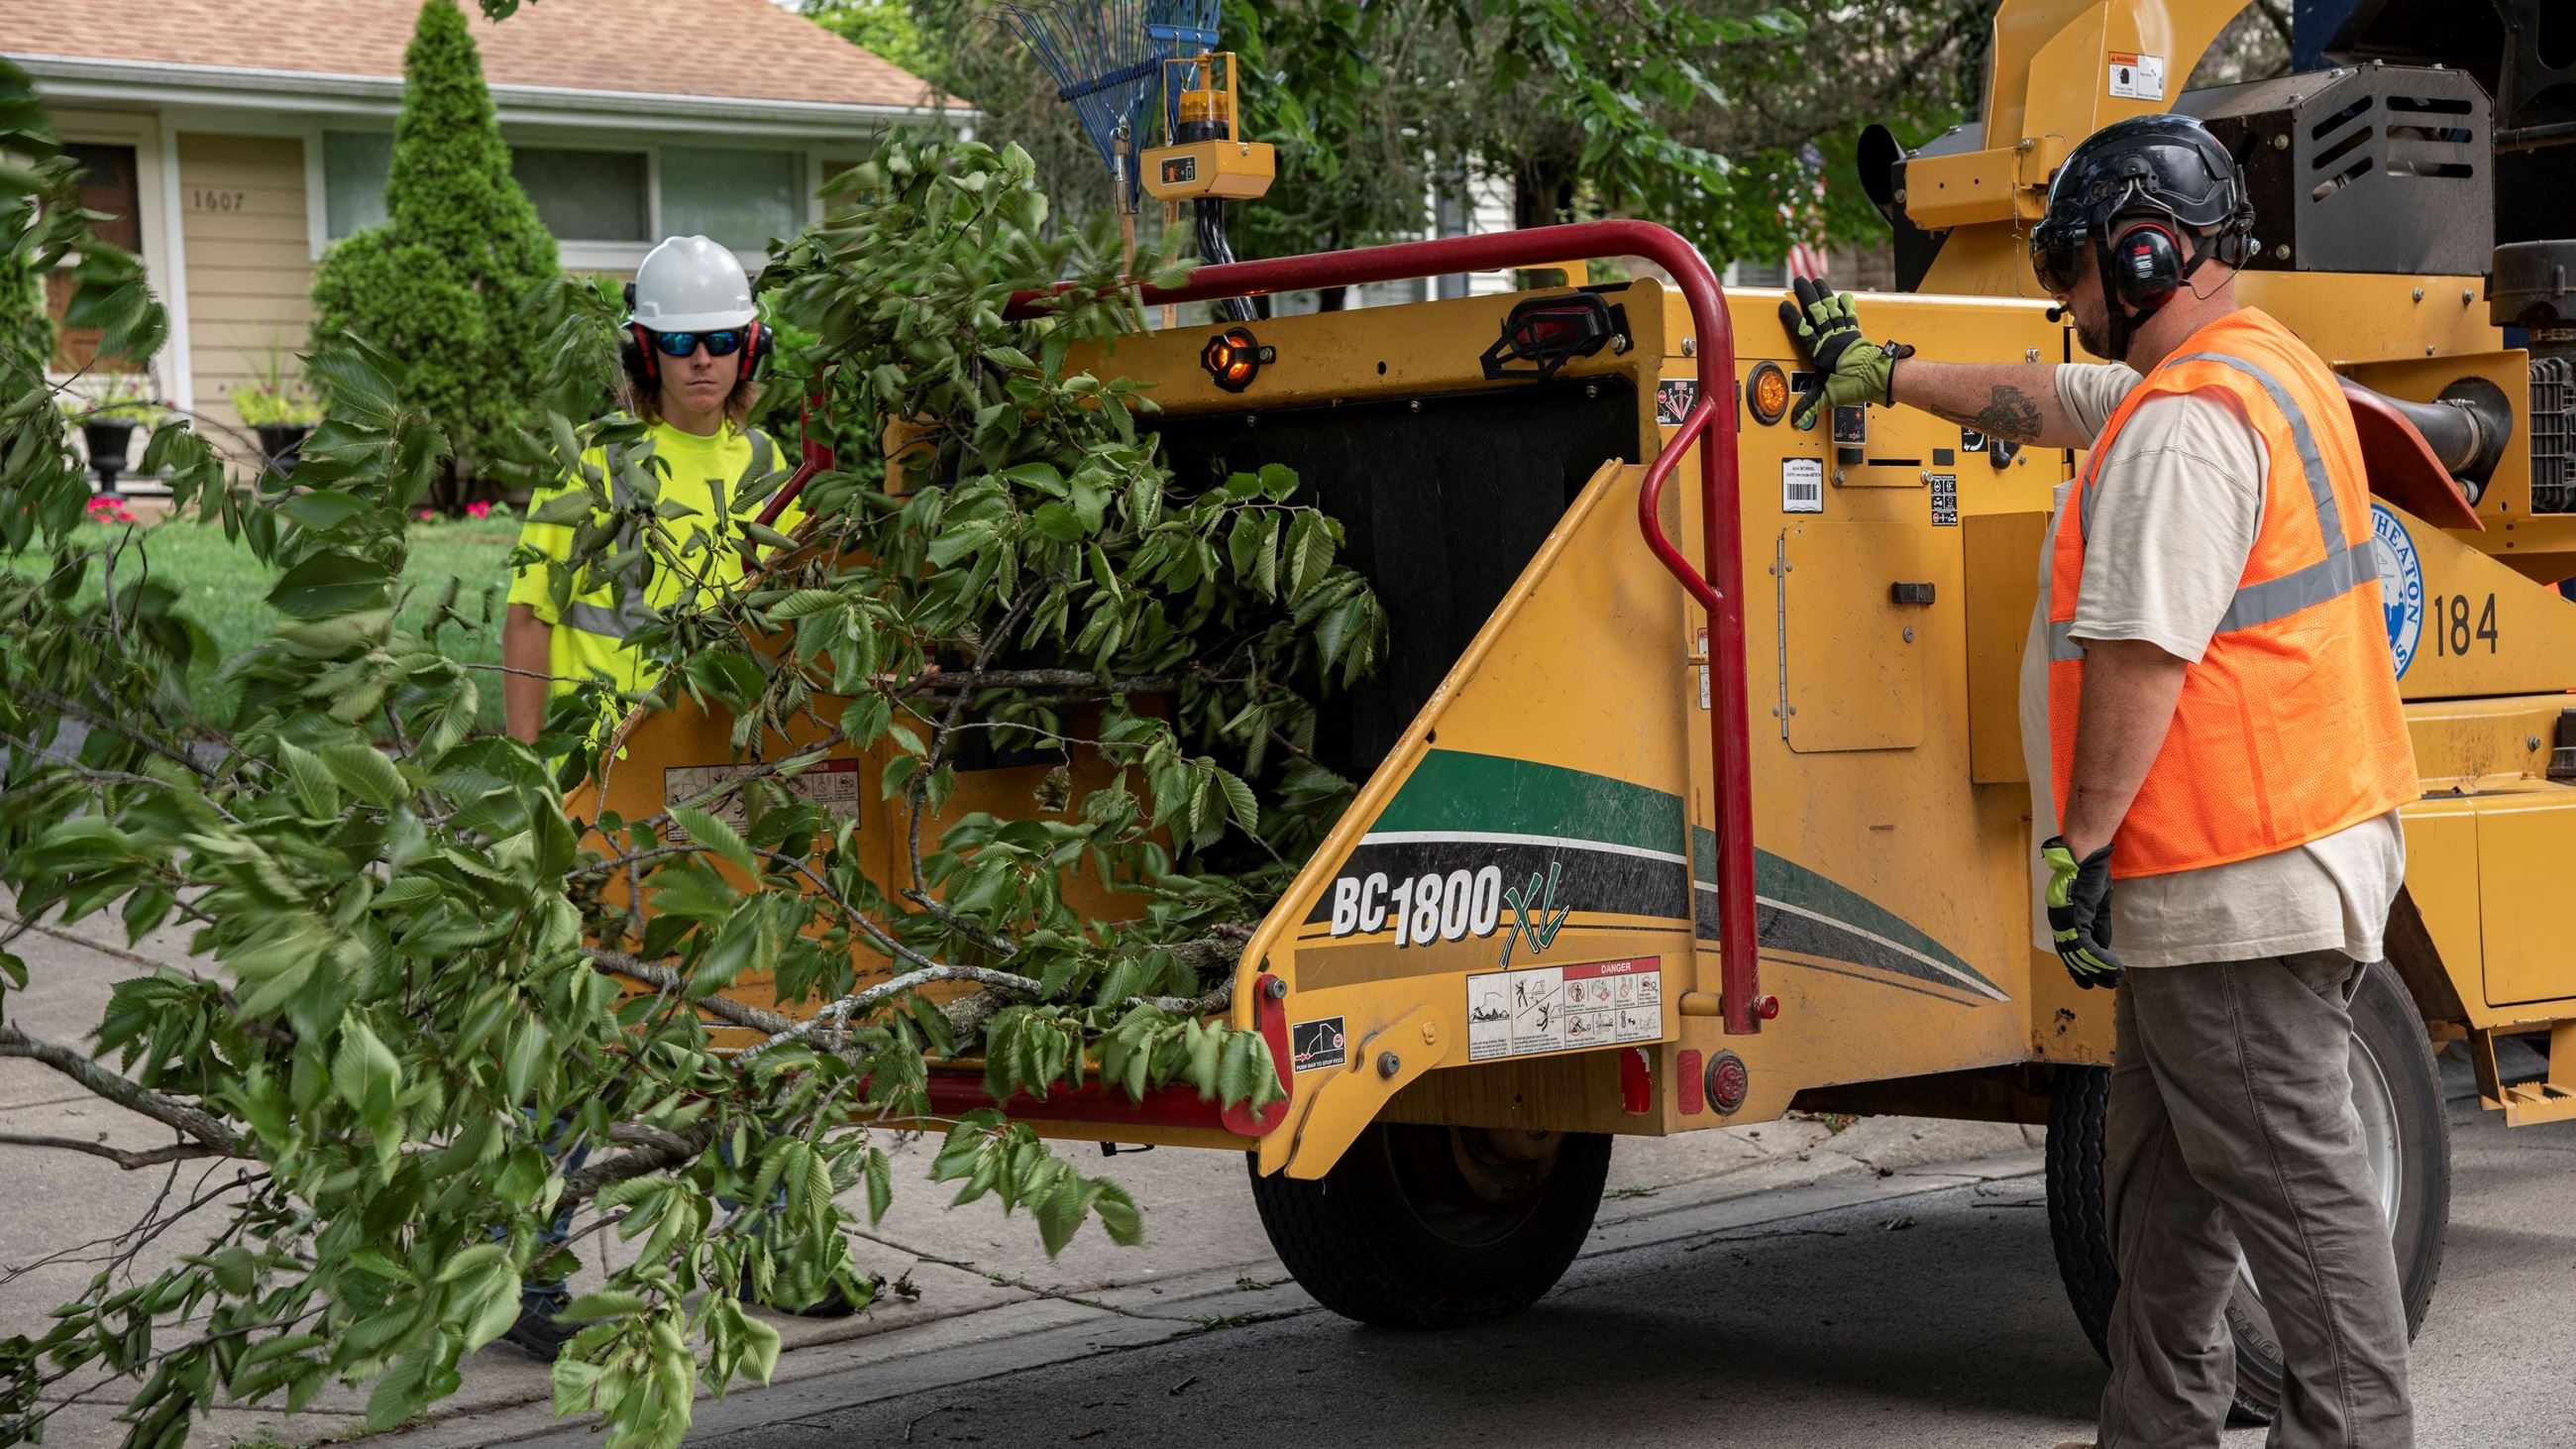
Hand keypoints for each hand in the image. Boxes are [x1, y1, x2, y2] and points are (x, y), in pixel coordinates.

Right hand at [1776, 275, 1904, 430]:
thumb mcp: (1828, 396)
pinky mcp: (1856, 332)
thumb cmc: (1853, 385)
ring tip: (1816, 281)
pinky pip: (1849, 315)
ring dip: (1823, 294)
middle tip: (1798, 281)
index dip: (1792, 317)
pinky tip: (1842, 295)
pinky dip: (1846, 304)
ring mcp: (1844, 333)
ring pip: (1831, 309)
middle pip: (1816, 312)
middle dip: (1806, 296)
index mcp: (1820, 351)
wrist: (1878, 378)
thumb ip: (1811, 404)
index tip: (1783, 305)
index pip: (1802, 330)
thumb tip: (1797, 421)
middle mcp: (1830, 338)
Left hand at [2041, 835, 2123, 989]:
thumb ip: (2097, 927)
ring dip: (2096, 969)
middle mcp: (2059, 922)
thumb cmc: (2091, 876)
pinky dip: (2100, 959)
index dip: (2076, 964)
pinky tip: (2112, 967)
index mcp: (2062, 918)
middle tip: (2098, 986)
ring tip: (2111, 980)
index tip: (2087, 978)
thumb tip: (2101, 949)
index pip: (2067, 947)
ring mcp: (2064, 920)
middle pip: (2070, 955)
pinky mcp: (2074, 918)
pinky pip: (2087, 946)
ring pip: (2078, 954)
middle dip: (2085, 972)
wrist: (2086, 857)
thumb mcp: (2096, 906)